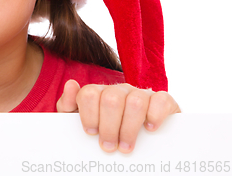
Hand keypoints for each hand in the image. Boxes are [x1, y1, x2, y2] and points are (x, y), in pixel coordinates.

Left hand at [56, 80, 180, 152]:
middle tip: (109, 147)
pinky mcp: (163, 102)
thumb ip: (68, 106)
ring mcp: (142, 94)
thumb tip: (70, 84)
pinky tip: (150, 129)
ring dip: (129, 128)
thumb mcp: (80, 122)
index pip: (90, 94)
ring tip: (126, 147)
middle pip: (111, 99)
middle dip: (109, 127)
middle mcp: (120, 90)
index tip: (91, 133)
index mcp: (99, 93)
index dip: (89, 115)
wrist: (139, 144)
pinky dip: (156, 115)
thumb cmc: (104, 132)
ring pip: (135, 101)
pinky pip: (161, 100)